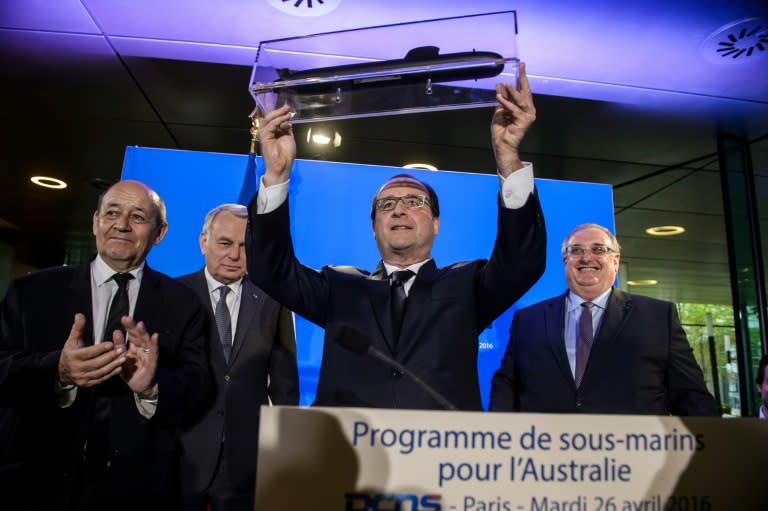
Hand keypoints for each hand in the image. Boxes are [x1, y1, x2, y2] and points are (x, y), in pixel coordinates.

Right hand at [58, 313, 124, 386]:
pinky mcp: (87, 384)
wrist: (62, 372)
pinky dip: (111, 374)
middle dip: (110, 357)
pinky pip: (101, 379)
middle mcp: (77, 368)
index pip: (89, 353)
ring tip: (124, 358)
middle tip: (122, 350)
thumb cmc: (70, 353)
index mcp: (73, 357)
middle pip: (96, 363)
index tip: (111, 343)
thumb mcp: (72, 340)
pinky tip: (119, 367)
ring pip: (100, 372)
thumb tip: (80, 315)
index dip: (100, 348)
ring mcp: (82, 377)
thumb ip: (78, 328)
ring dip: (113, 365)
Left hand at [113, 316, 158, 397]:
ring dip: (143, 333)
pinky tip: (155, 336)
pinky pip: (154, 352)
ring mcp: (148, 355)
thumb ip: (119, 347)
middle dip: (133, 327)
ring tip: (140, 325)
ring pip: (146, 342)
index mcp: (134, 347)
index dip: (128, 327)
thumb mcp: (121, 359)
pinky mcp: (152, 362)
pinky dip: (154, 344)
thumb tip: (116, 331)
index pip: (132, 335)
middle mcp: (142, 349)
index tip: (124, 318)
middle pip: (139, 336)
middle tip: (127, 318)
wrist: (139, 386)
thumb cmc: (130, 372)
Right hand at [259, 104, 295, 186]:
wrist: (283, 165)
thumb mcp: (288, 138)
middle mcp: (267, 132)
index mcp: (273, 132)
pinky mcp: (265, 137)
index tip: (288, 109)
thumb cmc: (286, 154)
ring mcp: (265, 134)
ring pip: (269, 120)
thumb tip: (286, 120)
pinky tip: (285, 118)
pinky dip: (278, 120)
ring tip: (287, 111)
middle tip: (287, 107)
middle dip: (279, 111)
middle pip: (270, 118)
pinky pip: (271, 125)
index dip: (280, 113)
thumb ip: (286, 128)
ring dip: (278, 114)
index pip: (274, 119)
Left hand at [491, 62, 536, 176]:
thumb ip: (502, 98)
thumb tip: (501, 84)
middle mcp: (528, 110)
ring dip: (513, 92)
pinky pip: (514, 109)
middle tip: (522, 66)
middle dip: (523, 78)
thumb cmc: (501, 130)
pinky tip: (500, 98)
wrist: (501, 144)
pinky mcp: (524, 121)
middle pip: (526, 91)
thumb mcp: (499, 109)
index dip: (522, 77)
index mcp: (523, 107)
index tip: (522, 65)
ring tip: (507, 84)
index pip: (523, 89)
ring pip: (521, 99)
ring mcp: (528, 115)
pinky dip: (506, 103)